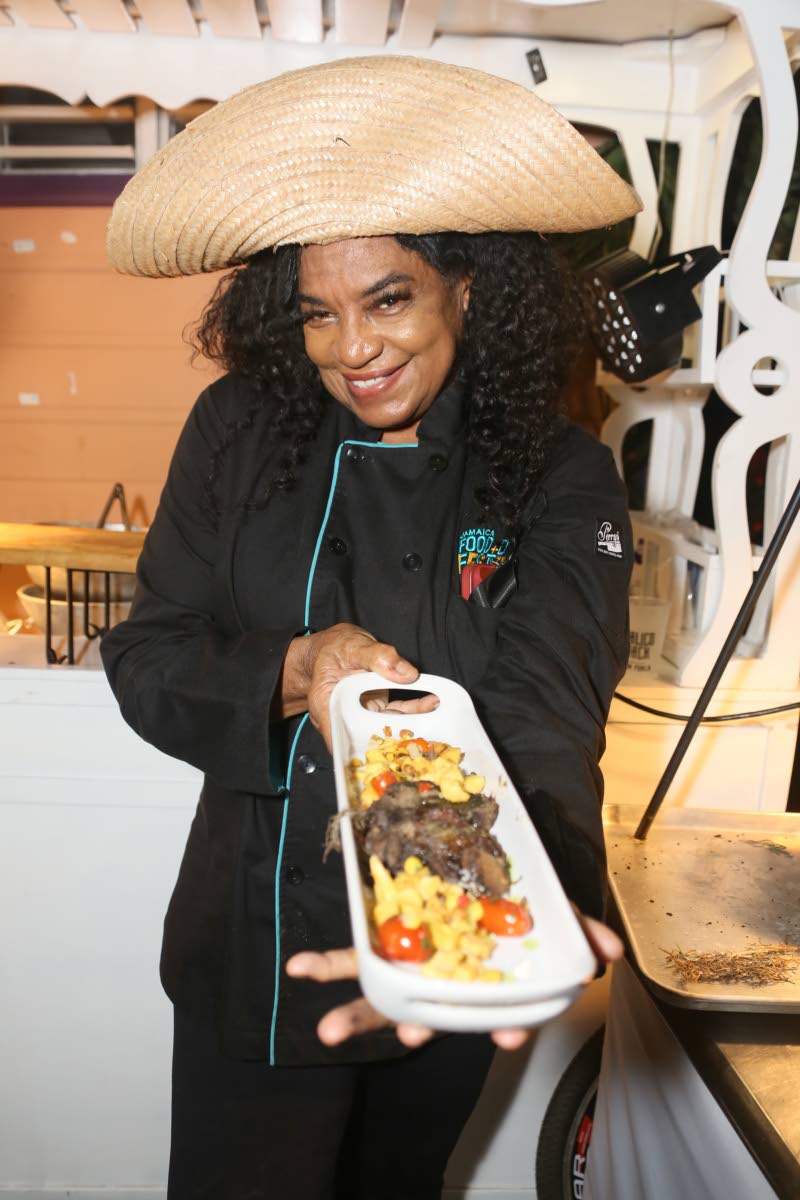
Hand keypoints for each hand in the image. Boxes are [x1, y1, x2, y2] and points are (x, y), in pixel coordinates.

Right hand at [278, 623, 437, 749]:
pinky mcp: (375, 710)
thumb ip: (378, 656)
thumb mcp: (354, 646)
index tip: (387, 751)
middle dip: (395, 741)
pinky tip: (432, 702)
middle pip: (367, 736)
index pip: (339, 737)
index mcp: (327, 705)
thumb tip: (407, 673)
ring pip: (386, 727)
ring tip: (436, 714)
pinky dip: (414, 710)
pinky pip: (396, 713)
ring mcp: (361, 715)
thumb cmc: (336, 646)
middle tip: (423, 737)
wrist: (337, 646)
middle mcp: (343, 716)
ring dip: (411, 725)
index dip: (359, 751)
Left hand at [286, 914, 622, 1050]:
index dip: (503, 1027)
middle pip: (426, 1012)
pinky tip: (296, 969)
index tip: (509, 1040)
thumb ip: (574, 929)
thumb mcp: (548, 914)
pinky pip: (352, 955)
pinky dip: (328, 964)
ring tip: (328, 1032)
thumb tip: (609, 950)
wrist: (481, 870)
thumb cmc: (511, 905)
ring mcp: (408, 965)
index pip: (495, 1010)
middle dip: (409, 1029)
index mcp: (482, 975)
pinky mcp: (379, 942)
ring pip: (379, 996)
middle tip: (404, 1039)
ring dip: (354, 1014)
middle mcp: (442, 979)